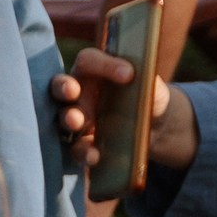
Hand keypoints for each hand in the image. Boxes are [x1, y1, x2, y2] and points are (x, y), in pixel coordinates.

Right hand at [50, 50, 195, 173]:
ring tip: (77, 122)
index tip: (128, 74)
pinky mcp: (81, 143)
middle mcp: (78, 92)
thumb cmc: (148, 97)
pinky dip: (82, 150)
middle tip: (72, 91)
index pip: (88, 61)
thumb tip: (146, 81)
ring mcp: (76, 118)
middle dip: (63, 87)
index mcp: (93, 72)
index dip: (104, 65)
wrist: (156, 128)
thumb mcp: (153, 87)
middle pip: (60, 85)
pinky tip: (94, 155)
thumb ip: (148, 81)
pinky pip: (75, 147)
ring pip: (62, 116)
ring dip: (67, 118)